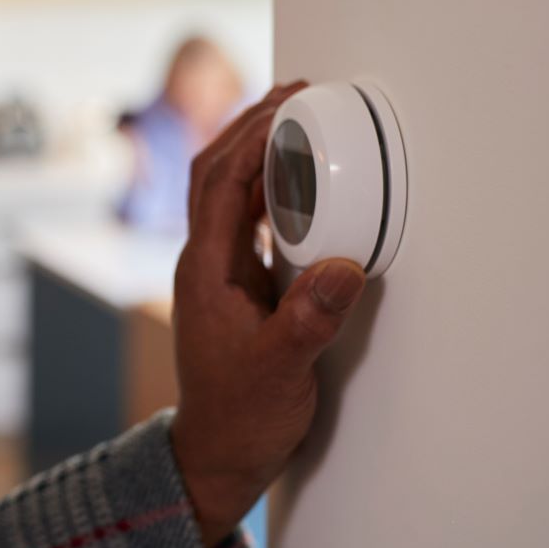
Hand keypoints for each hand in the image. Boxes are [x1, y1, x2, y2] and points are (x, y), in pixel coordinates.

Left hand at [168, 82, 367, 547]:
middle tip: (295, 92)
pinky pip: (248, 220)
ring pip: (230, 193)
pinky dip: (269, 190)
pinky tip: (299, 184)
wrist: (218, 455)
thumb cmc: (241, 416)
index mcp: (205, 269)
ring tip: (299, 120)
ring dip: (259, 153)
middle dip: (251, 127)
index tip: (288, 104)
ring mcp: (218, 272)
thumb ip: (310, 320)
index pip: (220, 183)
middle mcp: (205, 262)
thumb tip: (343, 266)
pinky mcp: (236, 286)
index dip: (251, 137)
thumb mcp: (282, 370)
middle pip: (216, 173)